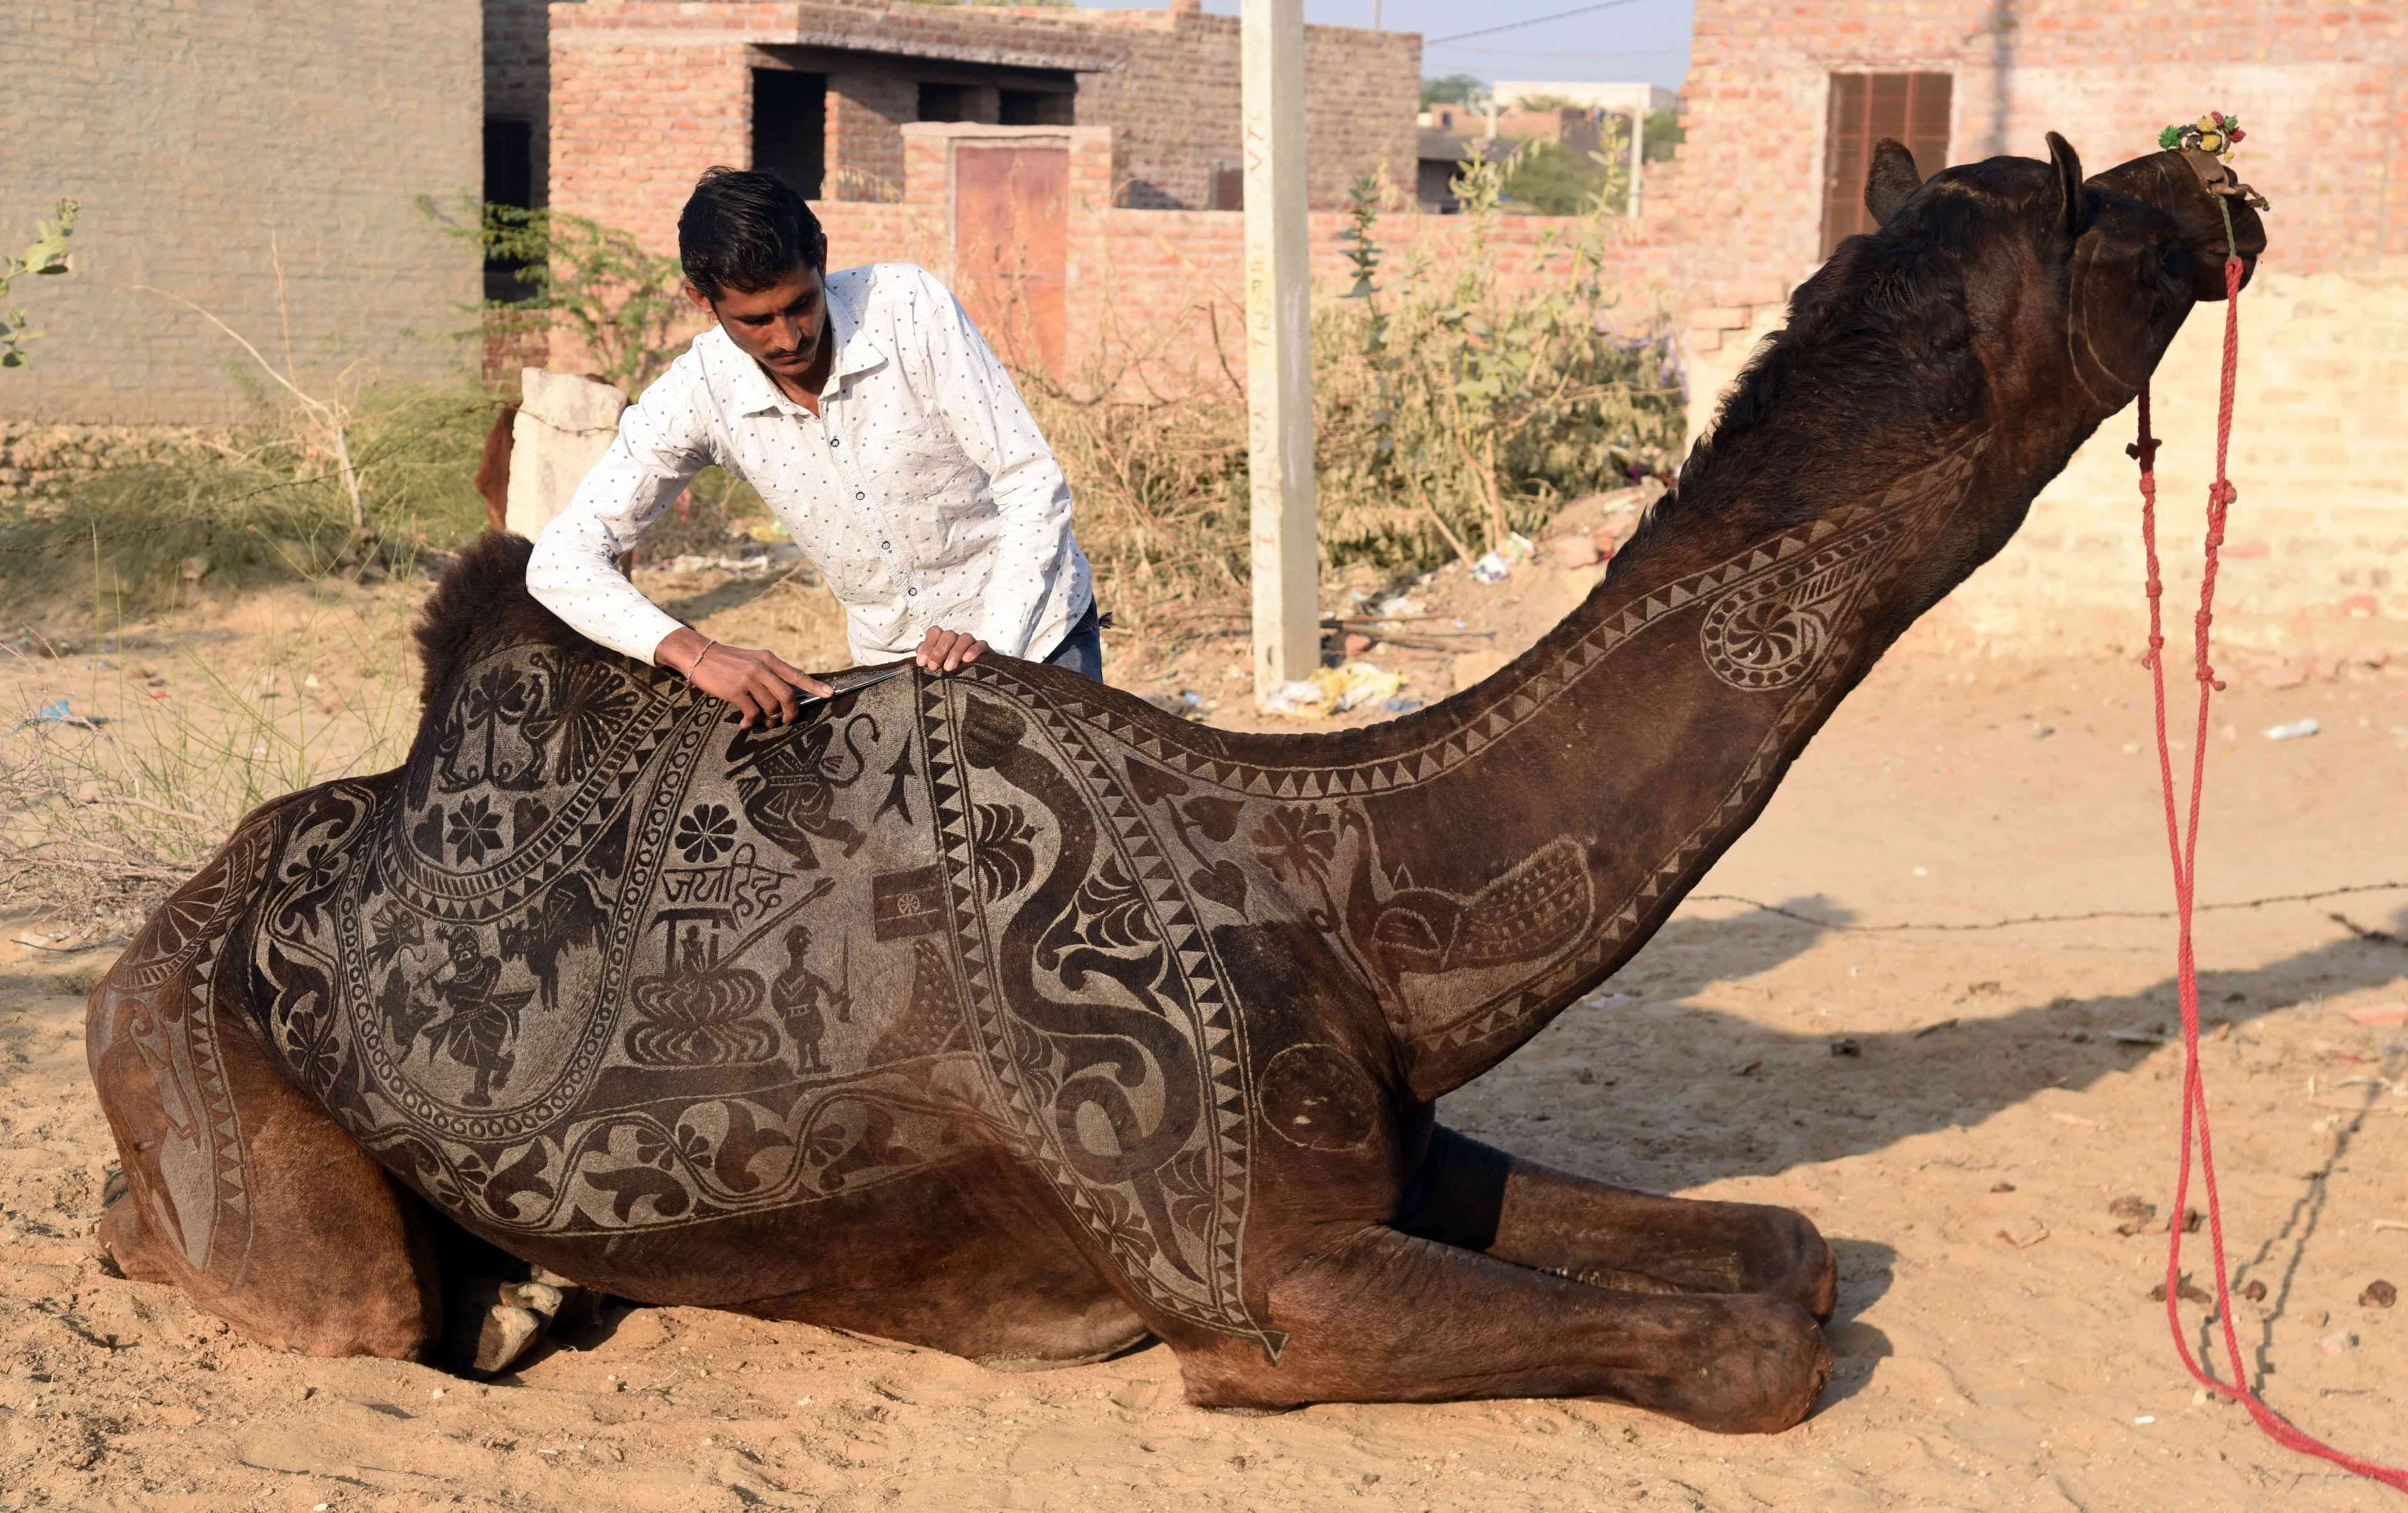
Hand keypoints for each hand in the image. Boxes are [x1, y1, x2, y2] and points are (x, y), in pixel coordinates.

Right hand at [657, 628, 830, 728]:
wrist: (699, 655)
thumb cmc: (729, 661)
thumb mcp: (753, 660)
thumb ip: (769, 673)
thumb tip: (787, 695)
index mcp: (769, 659)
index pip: (796, 674)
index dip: (814, 686)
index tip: (830, 694)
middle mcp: (761, 668)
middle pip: (787, 696)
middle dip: (790, 713)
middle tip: (785, 720)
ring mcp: (748, 679)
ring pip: (770, 707)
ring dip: (769, 719)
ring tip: (762, 720)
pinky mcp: (734, 691)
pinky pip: (751, 713)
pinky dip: (751, 722)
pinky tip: (746, 723)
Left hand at [914, 626, 987, 673]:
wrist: (972, 685)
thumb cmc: (947, 675)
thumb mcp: (935, 668)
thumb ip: (927, 661)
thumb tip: (921, 661)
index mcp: (942, 640)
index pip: (934, 632)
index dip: (927, 646)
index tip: (922, 663)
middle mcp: (956, 639)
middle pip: (948, 635)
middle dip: (939, 651)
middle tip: (933, 667)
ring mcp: (970, 643)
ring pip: (964, 638)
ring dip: (955, 652)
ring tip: (948, 668)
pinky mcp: (984, 649)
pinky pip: (981, 644)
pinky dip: (973, 651)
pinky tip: (967, 660)